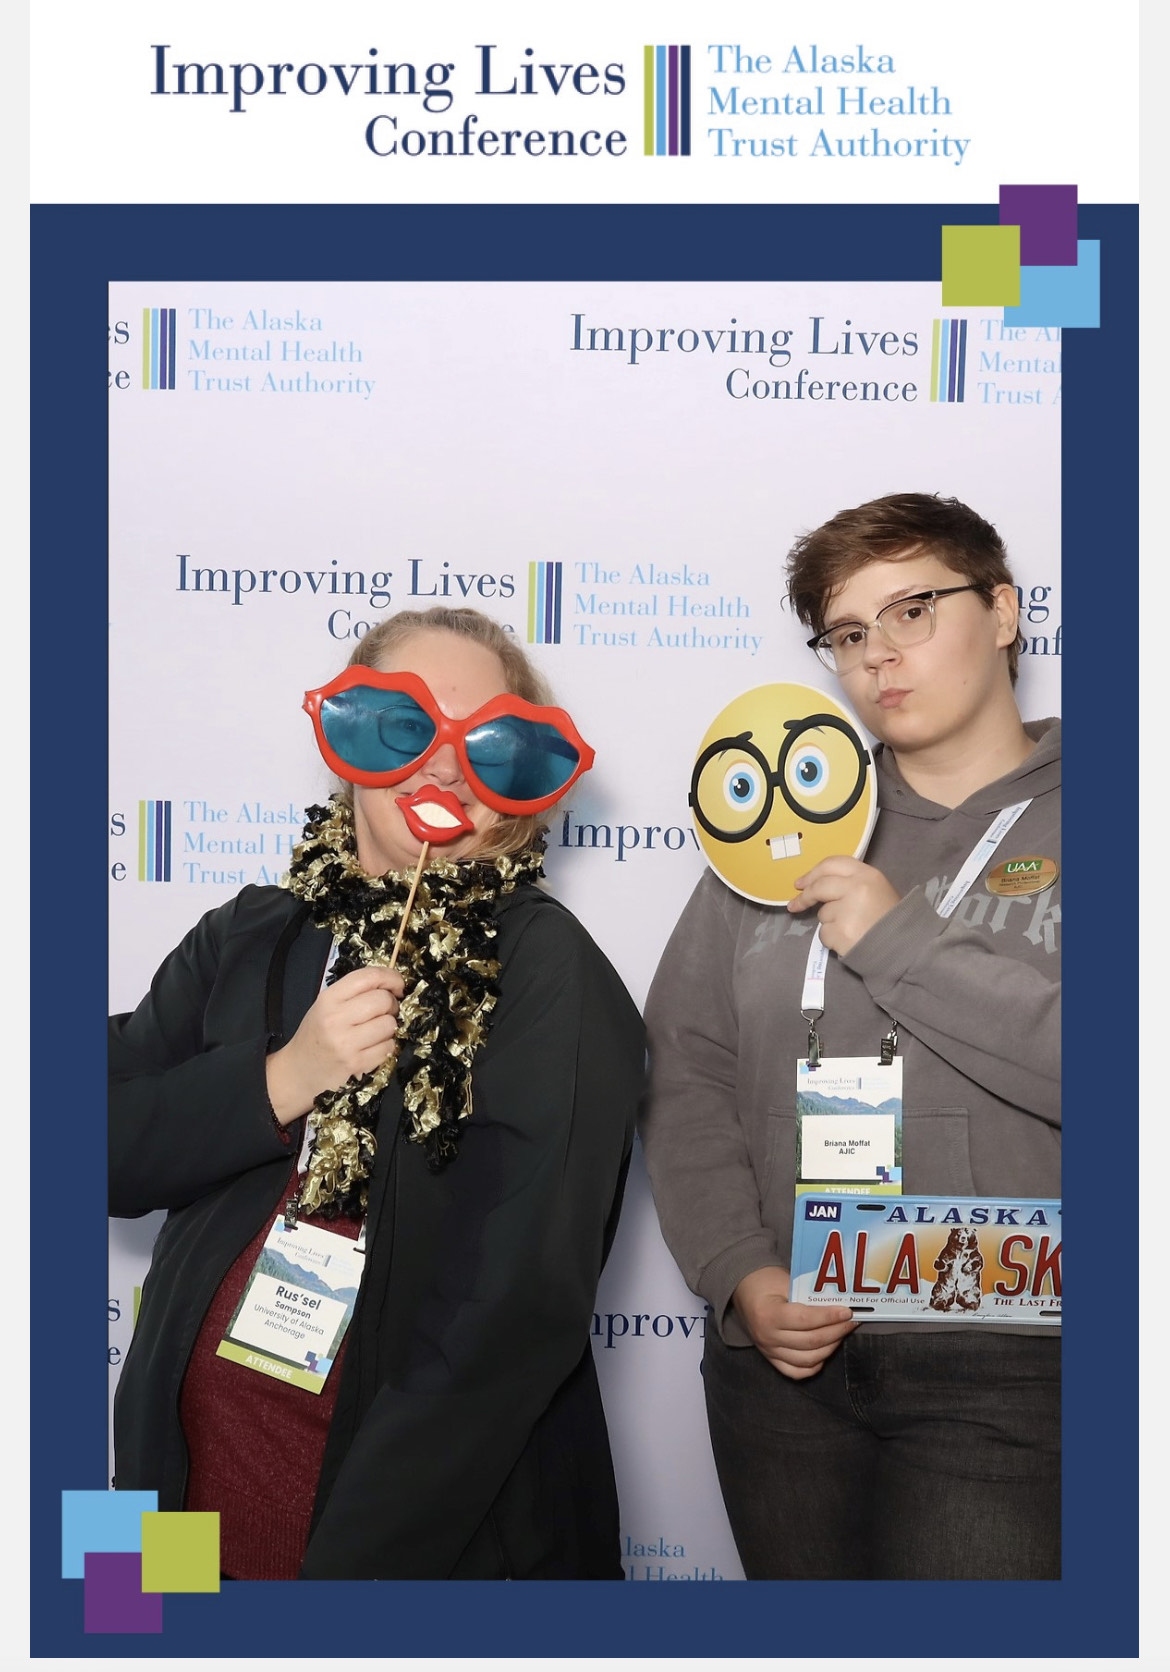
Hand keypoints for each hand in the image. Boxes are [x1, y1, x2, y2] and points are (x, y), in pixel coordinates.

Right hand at [265, 966, 403, 1125]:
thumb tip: (392, 986)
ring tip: (377, 1031)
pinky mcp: (355, 1063)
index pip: (368, 977)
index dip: (391, 977)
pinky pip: (388, 1047)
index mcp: (328, 999)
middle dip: (391, 1005)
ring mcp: (346, 1043)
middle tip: (385, 1012)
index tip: (398, 984)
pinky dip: (387, 1046)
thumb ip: (354, 993)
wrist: (300, 1071)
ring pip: (389, 1024)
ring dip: (389, 1027)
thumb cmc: (317, 1035)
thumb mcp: (326, 1006)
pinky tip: (373, 1047)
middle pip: (383, 1000)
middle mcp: (335, 1018)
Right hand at [732, 1266, 856, 1379]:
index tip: (847, 1311)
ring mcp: (769, 1352)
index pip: (805, 1320)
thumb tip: (838, 1305)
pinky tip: (827, 1350)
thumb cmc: (766, 1282)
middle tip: (851, 1321)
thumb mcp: (785, 1281)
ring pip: (808, 1360)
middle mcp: (768, 1338)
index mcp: (768, 1315)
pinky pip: (798, 1372)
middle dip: (836, 1331)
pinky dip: (815, 1364)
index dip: (829, 1317)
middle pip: (810, 1342)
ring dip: (831, 1347)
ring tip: (842, 1332)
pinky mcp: (772, 1360)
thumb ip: (808, 1295)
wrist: (745, 1290)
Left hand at [786, 856, 900, 955]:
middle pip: (819, 887)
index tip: (800, 883)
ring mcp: (847, 911)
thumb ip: (851, 884)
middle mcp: (856, 888)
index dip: (813, 873)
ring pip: (823, 913)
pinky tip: (850, 940)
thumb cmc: (890, 920)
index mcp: (868, 875)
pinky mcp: (840, 932)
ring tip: (853, 928)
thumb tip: (818, 886)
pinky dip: (833, 938)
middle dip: (805, 896)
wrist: (904, 949)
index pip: (832, 864)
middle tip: (795, 905)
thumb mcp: (877, 891)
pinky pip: (825, 933)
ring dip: (830, 922)